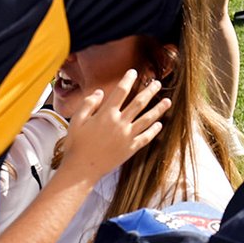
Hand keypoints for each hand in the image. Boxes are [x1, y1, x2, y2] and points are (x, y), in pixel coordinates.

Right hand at [56, 70, 170, 182]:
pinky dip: (154, 130)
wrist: (81, 169)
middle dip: (149, 91)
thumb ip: (88, 104)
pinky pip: (146, 137)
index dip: (128, 80)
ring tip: (167, 101)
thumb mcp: (76, 121)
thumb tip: (100, 92)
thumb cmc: (76, 145)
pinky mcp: (130, 149)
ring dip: (158, 109)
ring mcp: (127, 136)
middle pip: (139, 103)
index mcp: (106, 114)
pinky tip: (159, 124)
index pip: (121, 92)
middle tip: (157, 83)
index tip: (134, 72)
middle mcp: (119, 123)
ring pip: (147, 119)